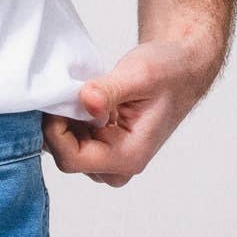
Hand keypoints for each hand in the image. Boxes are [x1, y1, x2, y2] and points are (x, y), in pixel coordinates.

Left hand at [43, 25, 225, 186]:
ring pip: (66, 149)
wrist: (181, 70)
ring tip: (83, 94)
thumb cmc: (168, 73)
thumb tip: (87, 101)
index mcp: (129, 157)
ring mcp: (110, 159)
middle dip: (59, 125)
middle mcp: (119, 166)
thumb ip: (110, 90)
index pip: (71, 159)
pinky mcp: (103, 147)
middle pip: (66, 156)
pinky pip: (72, 140)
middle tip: (67, 92)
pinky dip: (71, 119)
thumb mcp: (139, 75)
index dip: (55, 131)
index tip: (57, 101)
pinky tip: (85, 100)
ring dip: (65, 121)